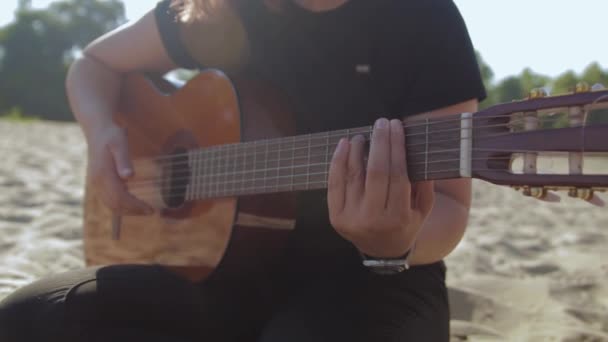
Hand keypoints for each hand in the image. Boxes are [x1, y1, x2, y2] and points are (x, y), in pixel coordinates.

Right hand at [87, 124, 153, 215]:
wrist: (97, 129)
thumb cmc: (112, 134)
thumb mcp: (120, 142)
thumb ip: (124, 160)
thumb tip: (129, 177)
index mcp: (103, 173)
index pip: (119, 197)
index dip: (135, 206)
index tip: (150, 209)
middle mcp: (97, 181)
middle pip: (115, 204)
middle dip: (133, 211)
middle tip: (151, 212)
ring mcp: (96, 182)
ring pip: (110, 204)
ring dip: (127, 210)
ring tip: (144, 210)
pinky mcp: (98, 182)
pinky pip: (108, 199)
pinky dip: (120, 205)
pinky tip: (133, 203)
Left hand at [327, 118, 434, 257]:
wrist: (381, 250)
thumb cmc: (405, 222)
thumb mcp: (423, 210)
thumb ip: (425, 185)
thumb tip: (419, 151)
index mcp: (398, 218)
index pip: (397, 174)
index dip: (397, 147)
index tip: (397, 126)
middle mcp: (373, 220)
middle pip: (376, 172)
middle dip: (380, 143)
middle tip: (381, 123)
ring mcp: (351, 219)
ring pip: (354, 176)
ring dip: (357, 150)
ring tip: (363, 135)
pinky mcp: (336, 217)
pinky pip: (335, 183)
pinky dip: (338, 161)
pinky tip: (344, 144)